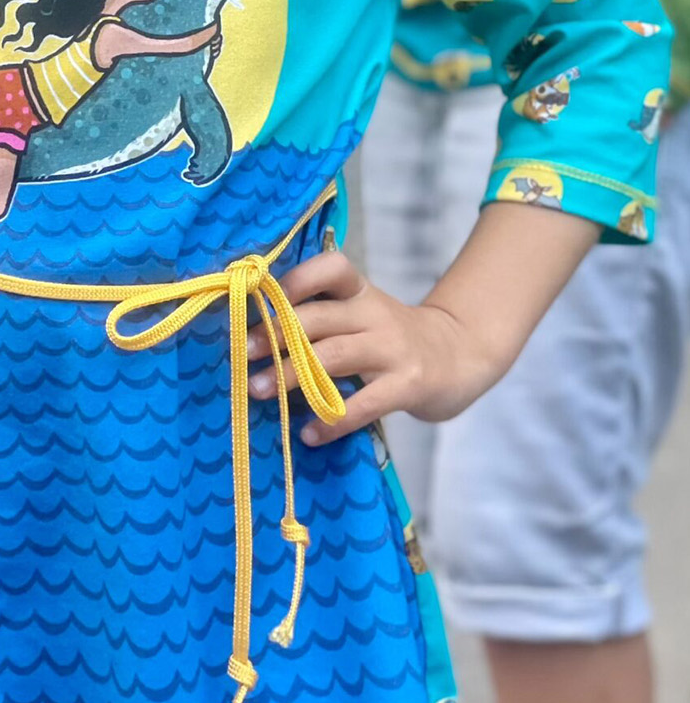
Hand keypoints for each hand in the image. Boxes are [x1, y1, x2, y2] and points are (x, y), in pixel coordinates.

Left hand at [247, 247, 498, 444]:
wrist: (460, 356)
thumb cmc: (392, 340)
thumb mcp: (362, 315)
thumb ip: (320, 319)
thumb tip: (251, 336)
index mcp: (360, 293)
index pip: (331, 269)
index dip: (296, 280)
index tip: (259, 298)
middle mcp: (375, 314)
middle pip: (318, 318)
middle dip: (275, 335)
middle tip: (242, 353)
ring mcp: (394, 349)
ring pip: (333, 357)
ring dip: (290, 374)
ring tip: (257, 390)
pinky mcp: (409, 384)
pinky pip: (363, 404)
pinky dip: (331, 420)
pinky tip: (309, 434)